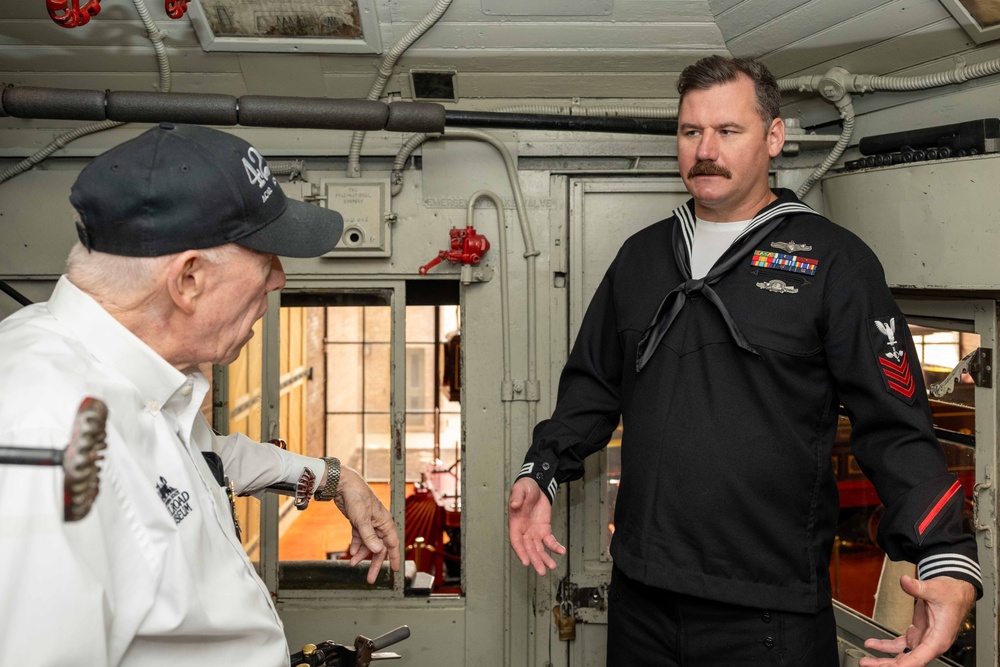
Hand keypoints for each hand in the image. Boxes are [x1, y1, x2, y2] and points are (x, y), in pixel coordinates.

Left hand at [332, 466, 400, 584]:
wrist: (343, 485)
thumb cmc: (357, 497)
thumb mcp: (362, 520)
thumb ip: (369, 537)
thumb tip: (377, 551)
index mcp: (385, 522)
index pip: (392, 544)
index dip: (394, 557)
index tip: (395, 570)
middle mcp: (378, 524)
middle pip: (379, 547)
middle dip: (374, 563)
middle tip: (371, 578)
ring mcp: (368, 524)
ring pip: (369, 544)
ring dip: (362, 555)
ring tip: (353, 564)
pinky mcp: (358, 522)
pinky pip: (360, 539)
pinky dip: (356, 546)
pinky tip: (352, 553)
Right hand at [508, 477, 565, 575]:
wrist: (536, 486)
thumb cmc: (525, 488)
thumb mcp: (520, 489)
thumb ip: (517, 497)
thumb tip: (515, 505)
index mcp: (515, 524)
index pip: (517, 542)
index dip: (520, 552)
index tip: (526, 562)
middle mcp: (524, 531)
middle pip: (529, 549)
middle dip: (535, 560)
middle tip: (541, 571)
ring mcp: (534, 532)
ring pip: (539, 549)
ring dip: (544, 558)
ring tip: (551, 567)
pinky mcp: (544, 530)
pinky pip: (550, 541)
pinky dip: (555, 547)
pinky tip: (561, 551)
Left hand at [860, 575, 975, 665]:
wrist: (955, 590)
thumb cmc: (951, 594)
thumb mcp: (935, 589)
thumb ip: (919, 588)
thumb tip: (905, 582)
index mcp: (938, 639)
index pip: (920, 658)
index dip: (905, 665)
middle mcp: (930, 644)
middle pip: (908, 661)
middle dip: (888, 665)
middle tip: (868, 664)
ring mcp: (922, 640)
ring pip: (902, 655)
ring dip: (884, 659)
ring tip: (866, 661)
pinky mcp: (916, 634)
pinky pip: (899, 645)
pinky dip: (885, 646)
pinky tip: (872, 644)